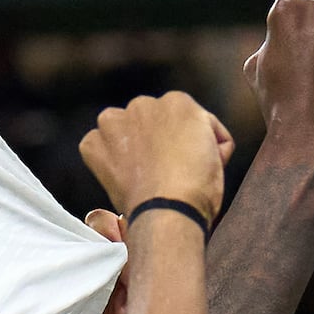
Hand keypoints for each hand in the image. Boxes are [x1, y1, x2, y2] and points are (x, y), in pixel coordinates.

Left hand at [77, 90, 232, 223]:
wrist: (170, 212)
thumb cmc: (199, 188)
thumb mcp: (218, 152)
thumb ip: (200, 134)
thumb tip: (190, 142)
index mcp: (178, 101)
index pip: (183, 119)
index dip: (189, 142)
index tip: (192, 162)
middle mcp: (144, 104)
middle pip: (150, 121)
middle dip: (157, 139)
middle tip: (167, 170)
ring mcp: (115, 122)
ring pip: (121, 129)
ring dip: (129, 144)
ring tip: (144, 173)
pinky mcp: (94, 144)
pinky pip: (97, 146)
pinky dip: (105, 160)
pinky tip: (122, 176)